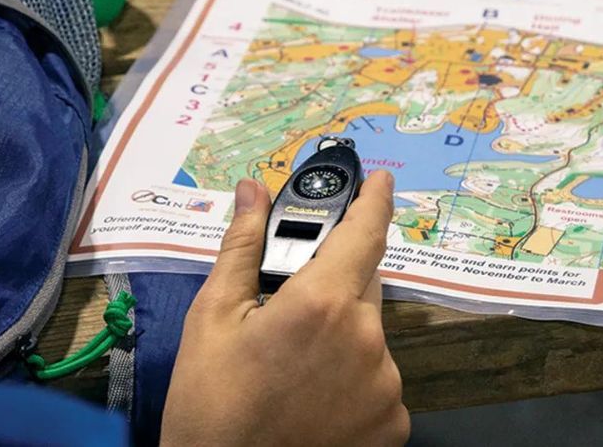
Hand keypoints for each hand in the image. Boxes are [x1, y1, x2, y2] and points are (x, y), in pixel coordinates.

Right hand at [161, 171, 408, 445]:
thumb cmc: (209, 404)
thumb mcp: (214, 317)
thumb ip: (243, 247)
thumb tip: (253, 192)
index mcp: (321, 304)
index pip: (364, 232)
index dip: (375, 199)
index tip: (381, 180)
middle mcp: (367, 341)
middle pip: (362, 285)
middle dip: (331, 283)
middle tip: (289, 306)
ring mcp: (385, 386)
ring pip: (368, 334)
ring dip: (340, 333)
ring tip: (292, 364)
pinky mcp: (393, 423)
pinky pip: (377, 378)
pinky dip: (352, 375)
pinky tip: (313, 392)